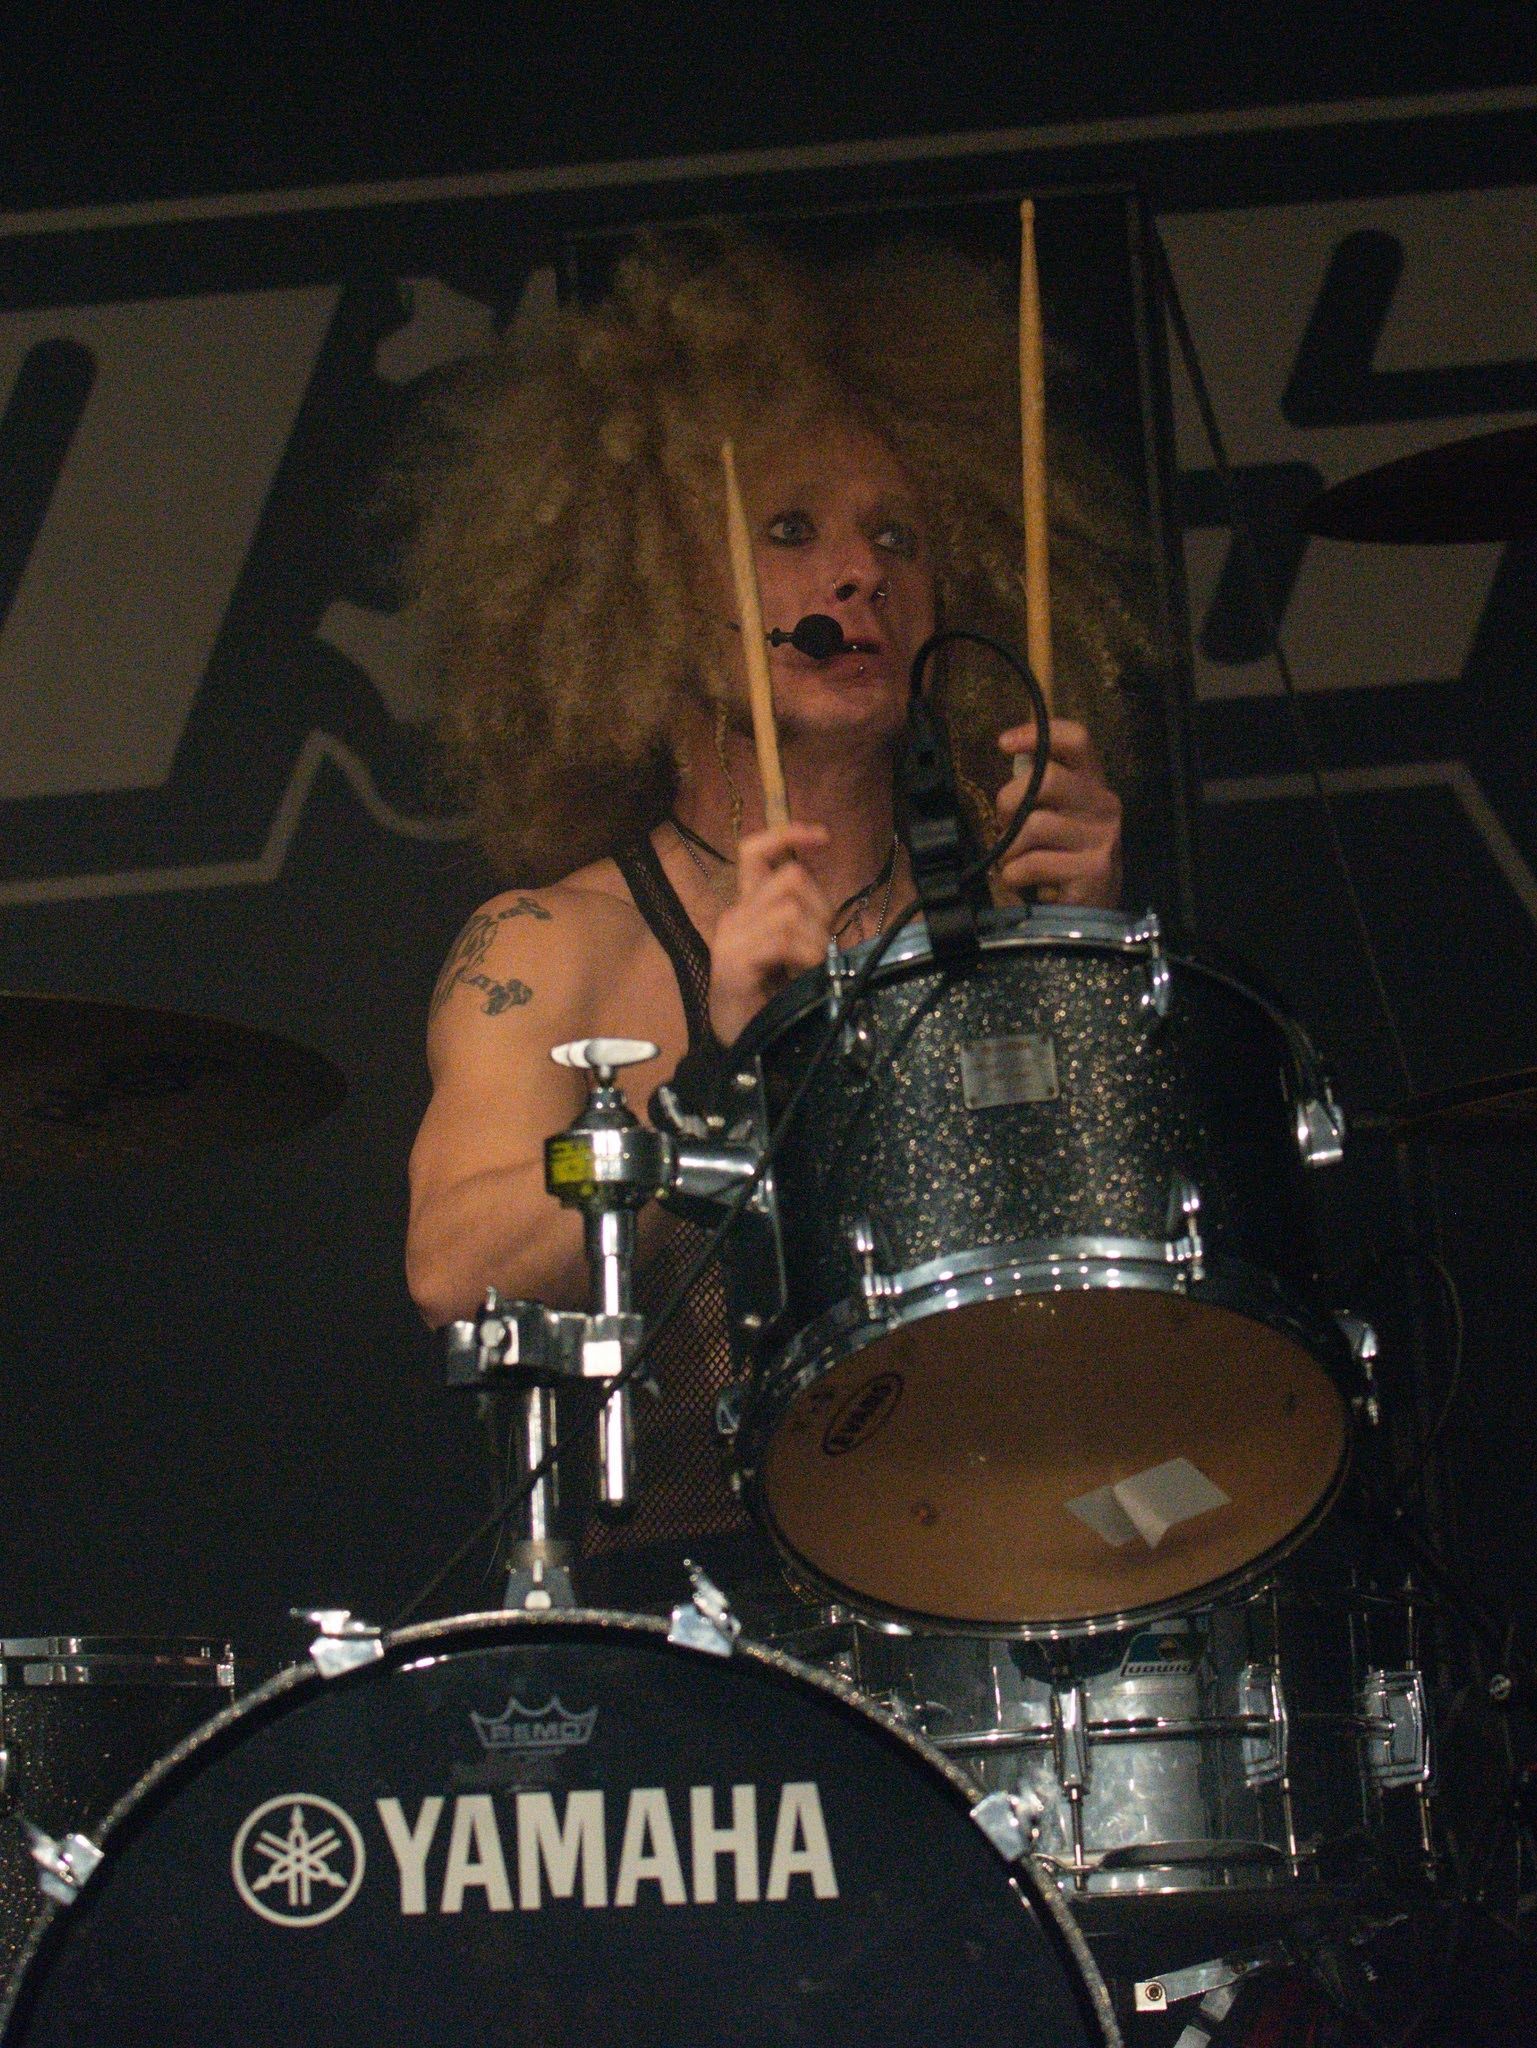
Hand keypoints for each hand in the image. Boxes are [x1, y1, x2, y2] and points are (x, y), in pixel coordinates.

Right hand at [708, 823, 832, 1041]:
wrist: (739, 1041)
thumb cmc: (767, 997)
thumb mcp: (789, 949)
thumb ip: (799, 919)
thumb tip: (824, 902)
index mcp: (747, 906)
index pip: (756, 850)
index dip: (789, 834)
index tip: (823, 836)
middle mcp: (735, 914)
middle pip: (789, 877)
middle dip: (821, 905)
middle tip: (821, 940)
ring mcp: (731, 937)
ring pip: (790, 908)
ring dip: (815, 937)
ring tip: (811, 963)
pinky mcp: (733, 961)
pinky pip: (782, 939)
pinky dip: (805, 954)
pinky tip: (802, 972)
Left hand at [993, 718, 1121, 908]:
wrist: (1091, 915)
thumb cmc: (1063, 861)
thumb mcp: (1057, 818)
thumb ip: (1039, 791)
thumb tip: (1011, 760)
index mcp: (1093, 786)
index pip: (1077, 740)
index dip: (1038, 733)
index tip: (1004, 743)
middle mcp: (1104, 806)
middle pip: (1048, 778)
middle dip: (1010, 800)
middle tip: (1005, 824)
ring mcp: (1101, 839)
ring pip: (1033, 825)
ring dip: (1009, 849)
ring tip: (1016, 862)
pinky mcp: (1092, 870)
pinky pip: (1031, 863)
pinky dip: (1014, 875)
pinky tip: (1025, 882)